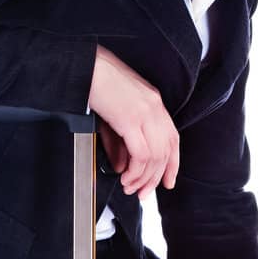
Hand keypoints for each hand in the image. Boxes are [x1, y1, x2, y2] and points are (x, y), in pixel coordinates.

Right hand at [88, 45, 179, 201]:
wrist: (84, 66)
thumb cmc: (95, 82)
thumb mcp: (113, 115)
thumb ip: (120, 144)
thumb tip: (124, 167)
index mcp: (153, 102)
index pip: (173, 139)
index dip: (173, 164)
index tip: (167, 181)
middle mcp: (154, 107)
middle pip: (166, 151)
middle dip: (156, 178)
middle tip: (144, 193)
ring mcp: (145, 113)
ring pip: (155, 156)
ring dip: (143, 178)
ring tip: (130, 187)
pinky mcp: (131, 119)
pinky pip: (142, 154)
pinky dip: (136, 172)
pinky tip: (127, 177)